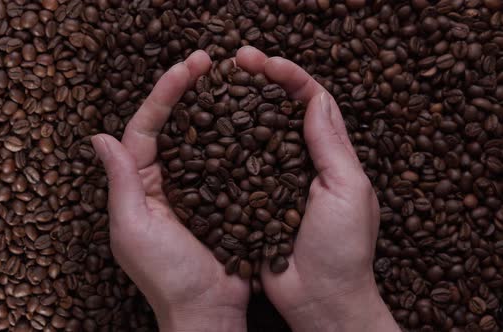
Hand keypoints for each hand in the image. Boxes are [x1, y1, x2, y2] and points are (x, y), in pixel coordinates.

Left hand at [91, 51, 248, 331]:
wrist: (209, 310)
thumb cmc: (168, 277)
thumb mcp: (133, 228)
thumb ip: (121, 182)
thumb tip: (100, 138)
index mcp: (138, 184)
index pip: (146, 127)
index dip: (164, 93)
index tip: (188, 67)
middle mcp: (163, 180)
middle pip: (172, 124)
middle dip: (187, 89)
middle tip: (209, 59)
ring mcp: (193, 187)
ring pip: (199, 136)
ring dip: (211, 105)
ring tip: (228, 77)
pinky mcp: (220, 196)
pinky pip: (224, 158)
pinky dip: (233, 135)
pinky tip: (248, 114)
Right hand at [236, 47, 399, 331]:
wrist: (319, 299)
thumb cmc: (343, 250)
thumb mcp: (348, 191)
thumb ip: (330, 145)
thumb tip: (315, 97)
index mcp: (331, 155)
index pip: (312, 102)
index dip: (290, 77)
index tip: (264, 62)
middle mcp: (302, 161)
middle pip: (281, 110)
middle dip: (262, 80)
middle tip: (236, 60)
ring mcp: (275, 179)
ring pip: (256, 133)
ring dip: (241, 105)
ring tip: (217, 83)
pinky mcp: (253, 198)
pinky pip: (237, 166)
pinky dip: (224, 144)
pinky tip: (207, 127)